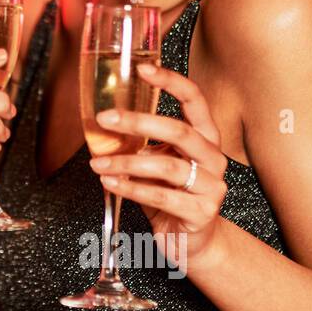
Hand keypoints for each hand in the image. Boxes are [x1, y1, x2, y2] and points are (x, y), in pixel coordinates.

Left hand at [87, 62, 228, 264]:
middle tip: (106, 118)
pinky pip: (162, 197)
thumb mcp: (157, 163)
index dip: (171, 82)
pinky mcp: (202, 213)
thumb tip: (103, 125)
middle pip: (179, 131)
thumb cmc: (171, 196)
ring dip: (126, 162)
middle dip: (138, 122)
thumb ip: (141, 144)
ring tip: (98, 163)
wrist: (192, 242)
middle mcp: (213, 158)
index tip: (142, 68)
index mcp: (205, 137)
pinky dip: (131, 188)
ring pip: (167, 166)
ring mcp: (211, 186)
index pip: (195, 100)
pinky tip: (110, 183)